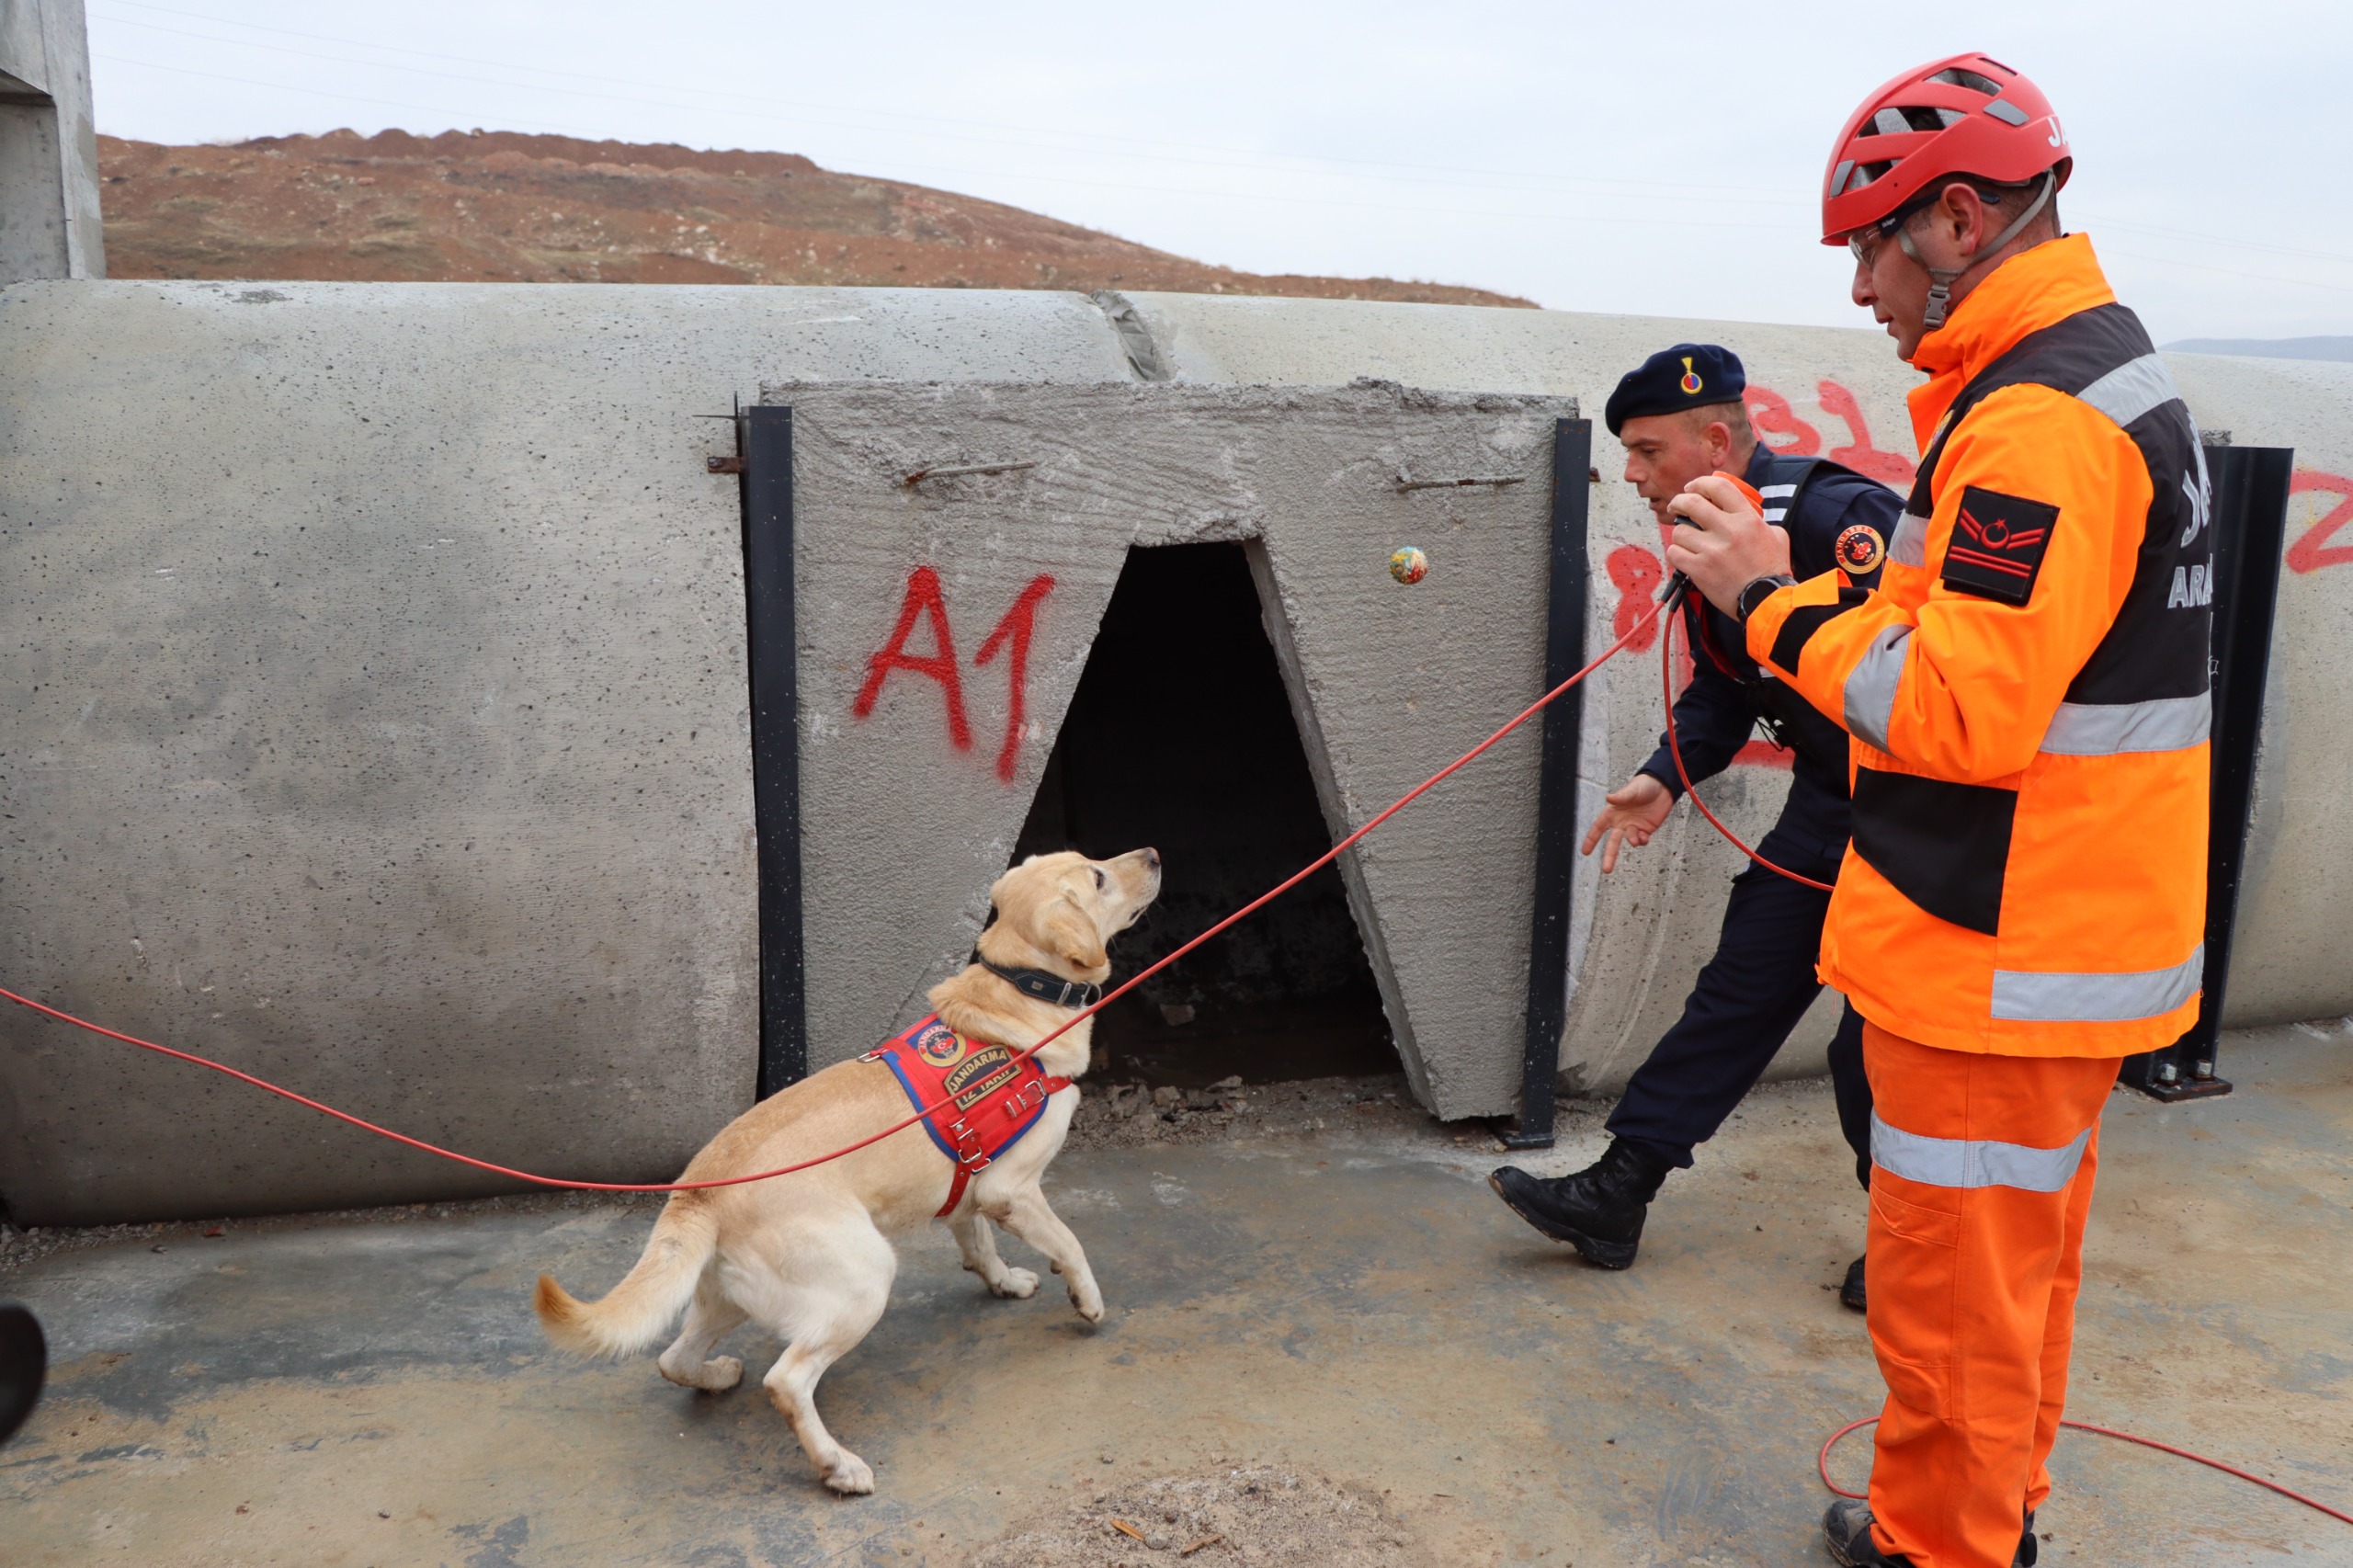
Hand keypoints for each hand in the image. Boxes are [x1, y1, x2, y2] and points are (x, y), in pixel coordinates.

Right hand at [1581, 773, 1673, 873]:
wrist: (1663, 787)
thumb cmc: (1643, 785)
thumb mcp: (1631, 790)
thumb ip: (1621, 796)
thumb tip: (1608, 797)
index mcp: (1612, 812)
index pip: (1598, 828)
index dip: (1591, 840)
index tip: (1585, 852)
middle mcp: (1621, 822)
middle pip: (1612, 842)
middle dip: (1609, 856)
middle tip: (1606, 870)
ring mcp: (1633, 826)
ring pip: (1629, 841)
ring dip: (1632, 841)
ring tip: (1636, 838)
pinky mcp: (1645, 830)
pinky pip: (1641, 840)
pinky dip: (1642, 841)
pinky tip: (1644, 836)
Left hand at [1663, 473, 1792, 615]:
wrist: (1767, 600)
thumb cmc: (1772, 570)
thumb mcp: (1776, 535)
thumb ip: (1756, 520)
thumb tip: (1740, 512)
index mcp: (1747, 518)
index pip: (1719, 487)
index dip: (1700, 483)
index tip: (1692, 487)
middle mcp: (1728, 530)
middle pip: (1692, 503)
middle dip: (1679, 501)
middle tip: (1676, 506)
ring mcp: (1712, 551)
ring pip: (1679, 531)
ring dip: (1680, 534)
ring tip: (1687, 541)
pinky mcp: (1699, 570)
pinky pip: (1674, 553)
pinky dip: (1677, 553)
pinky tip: (1685, 557)